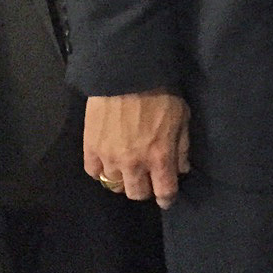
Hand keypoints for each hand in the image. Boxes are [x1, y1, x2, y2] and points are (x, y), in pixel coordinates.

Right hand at [84, 91, 190, 206]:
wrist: (127, 74)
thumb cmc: (161, 93)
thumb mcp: (182, 117)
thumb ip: (182, 146)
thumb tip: (181, 169)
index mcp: (160, 157)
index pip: (164, 192)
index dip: (167, 198)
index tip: (166, 197)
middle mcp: (134, 164)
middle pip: (137, 194)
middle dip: (145, 189)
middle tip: (147, 178)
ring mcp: (109, 158)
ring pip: (114, 185)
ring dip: (123, 179)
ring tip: (127, 168)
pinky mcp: (90, 148)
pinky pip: (93, 172)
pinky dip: (101, 170)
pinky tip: (107, 161)